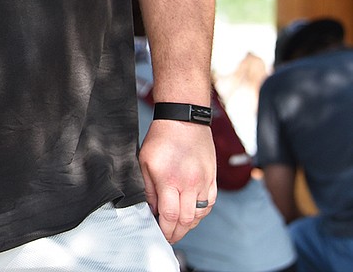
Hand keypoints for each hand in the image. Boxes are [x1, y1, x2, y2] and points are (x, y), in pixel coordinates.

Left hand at [139, 119, 215, 242]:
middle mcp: (190, 185)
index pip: (170, 216)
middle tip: (168, 236)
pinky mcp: (212, 179)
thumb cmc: (161, 139)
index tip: (159, 233)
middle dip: (176, 233)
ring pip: (199, 215)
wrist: (184, 121)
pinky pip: (209, 204)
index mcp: (170, 181)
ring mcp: (204, 183)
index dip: (164, 229)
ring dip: (189, 225)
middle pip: (186, 220)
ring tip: (178, 227)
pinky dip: (200, 213)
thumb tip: (152, 208)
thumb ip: (148, 188)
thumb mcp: (144, 162)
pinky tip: (192, 214)